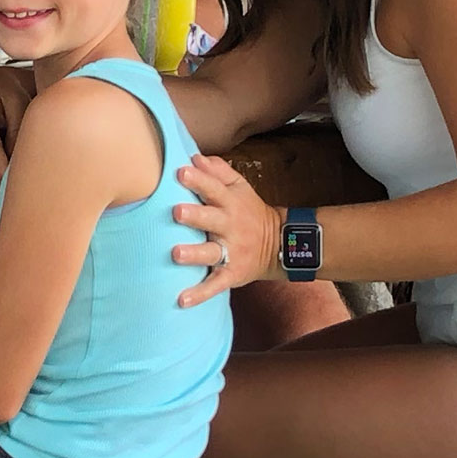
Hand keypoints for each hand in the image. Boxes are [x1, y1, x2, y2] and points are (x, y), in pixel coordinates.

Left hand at [169, 153, 281, 305]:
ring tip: (175, 253)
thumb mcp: (240, 188)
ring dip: (194, 254)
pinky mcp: (232, 274)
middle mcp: (230, 227)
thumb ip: (218, 172)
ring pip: (211, 253)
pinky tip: (181, 300)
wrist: (281, 245)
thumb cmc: (249, 212)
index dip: (199, 180)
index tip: (180, 172)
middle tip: (176, 211)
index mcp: (230, 203)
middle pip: (212, 219)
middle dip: (195, 215)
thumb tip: (195, 157)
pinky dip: (200, 293)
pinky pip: (215, 284)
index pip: (214, 189)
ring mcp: (231, 252)